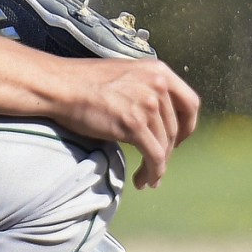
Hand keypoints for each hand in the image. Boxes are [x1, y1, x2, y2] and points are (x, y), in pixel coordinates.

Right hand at [49, 58, 200, 187]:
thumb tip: (163, 120)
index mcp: (159, 71)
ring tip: (147, 178)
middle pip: (176, 129)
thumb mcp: (128, 75)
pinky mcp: (134, 124)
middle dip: (168, 151)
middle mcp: (158, 85)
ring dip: (157, 167)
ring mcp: (147, 103)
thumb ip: (148, 90)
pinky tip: (144, 181)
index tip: (178, 140)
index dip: (188, 127)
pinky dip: (152, 172)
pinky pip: (154, 156)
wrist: (60, 86)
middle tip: (156, 164)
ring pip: (165, 146)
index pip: (191, 104)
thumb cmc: (87, 83)